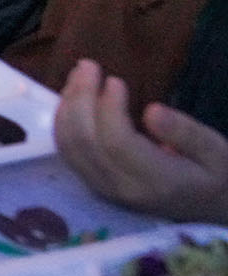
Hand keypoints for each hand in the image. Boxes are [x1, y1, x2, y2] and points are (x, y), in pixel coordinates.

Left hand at [55, 61, 227, 221]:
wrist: (209, 210)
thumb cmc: (216, 176)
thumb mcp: (216, 152)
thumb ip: (186, 133)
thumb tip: (151, 111)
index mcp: (157, 181)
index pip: (117, 142)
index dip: (109, 108)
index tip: (116, 80)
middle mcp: (123, 188)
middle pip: (85, 141)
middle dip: (81, 97)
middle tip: (89, 65)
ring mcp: (104, 189)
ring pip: (69, 146)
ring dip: (68, 106)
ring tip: (79, 74)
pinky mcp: (94, 184)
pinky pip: (67, 152)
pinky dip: (63, 121)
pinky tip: (72, 96)